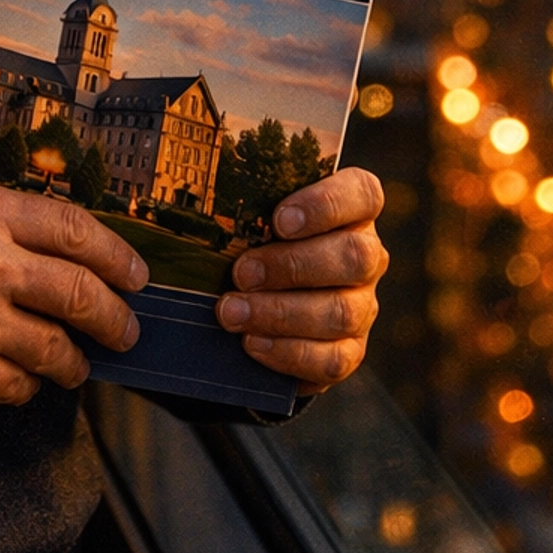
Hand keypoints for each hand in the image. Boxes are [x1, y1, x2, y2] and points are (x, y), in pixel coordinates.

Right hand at [0, 187, 146, 407]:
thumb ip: (0, 224)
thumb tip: (65, 255)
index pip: (76, 231)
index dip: (117, 256)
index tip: (135, 277)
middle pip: (81, 293)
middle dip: (115, 319)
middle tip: (126, 332)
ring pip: (56, 349)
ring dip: (76, 363)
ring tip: (78, 366)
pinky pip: (17, 385)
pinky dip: (28, 387)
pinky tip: (24, 381)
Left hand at [216, 167, 386, 392]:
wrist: (265, 302)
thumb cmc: (258, 243)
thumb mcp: (253, 217)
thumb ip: (239, 206)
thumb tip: (186, 217)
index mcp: (352, 211)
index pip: (362, 194)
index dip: (326, 205)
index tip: (279, 220)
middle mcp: (366, 256)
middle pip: (355, 257)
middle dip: (292, 266)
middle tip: (241, 272)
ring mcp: (362, 305)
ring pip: (341, 312)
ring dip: (281, 313)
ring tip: (232, 312)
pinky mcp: (350, 349)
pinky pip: (332, 358)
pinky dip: (288, 352)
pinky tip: (252, 343)